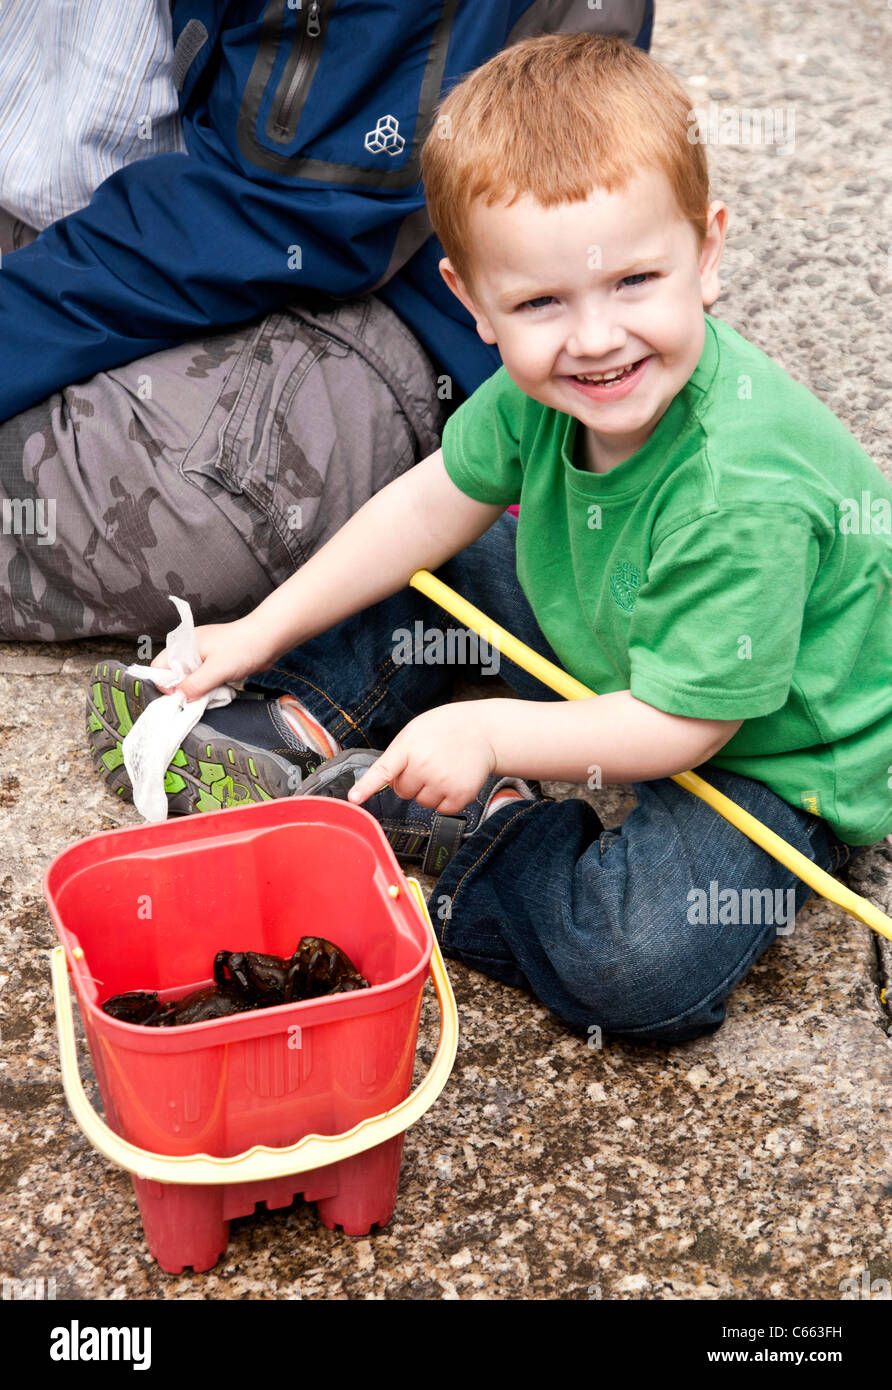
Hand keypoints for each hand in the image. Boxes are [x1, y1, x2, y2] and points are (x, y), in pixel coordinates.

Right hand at [150, 618, 276, 701]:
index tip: (180, 697)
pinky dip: (208, 688)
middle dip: (183, 690)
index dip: (165, 685)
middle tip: (198, 697)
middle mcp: (189, 650)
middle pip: (173, 676)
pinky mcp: (214, 664)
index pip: (158, 668)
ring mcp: (202, 657)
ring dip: (198, 691)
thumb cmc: (244, 646)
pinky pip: (203, 681)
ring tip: (212, 691)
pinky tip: (219, 689)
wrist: (269, 638)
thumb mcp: (216, 669)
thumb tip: (180, 698)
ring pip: (189, 681)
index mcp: (183, 645)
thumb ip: (195, 684)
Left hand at [348, 703, 496, 813]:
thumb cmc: (446, 729)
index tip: (354, 799)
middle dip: (411, 781)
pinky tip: (454, 780)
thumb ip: (399, 753)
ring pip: (421, 802)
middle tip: (429, 762)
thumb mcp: (416, 730)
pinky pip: (441, 810)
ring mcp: (443, 782)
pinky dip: (446, 800)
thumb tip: (386, 780)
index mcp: (410, 747)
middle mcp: (425, 766)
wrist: (484, 731)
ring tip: (443, 769)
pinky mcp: (460, 795)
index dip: (367, 787)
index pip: (384, 771)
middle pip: (402, 791)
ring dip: (429, 791)